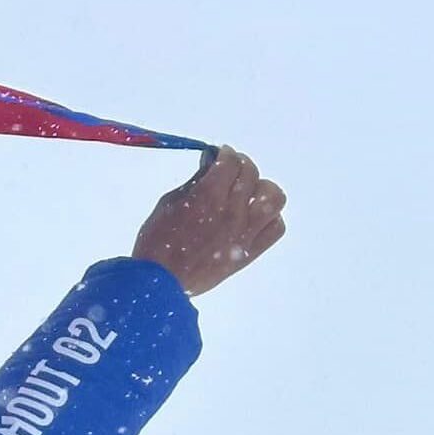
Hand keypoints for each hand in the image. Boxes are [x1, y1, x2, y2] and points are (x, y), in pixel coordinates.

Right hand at [132, 146, 285, 295]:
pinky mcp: (250, 252)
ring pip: (273, 198)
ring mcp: (244, 232)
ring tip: (249, 191)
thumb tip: (211, 165)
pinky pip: (276, 228)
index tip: (220, 156)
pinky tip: (254, 216)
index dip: (226, 154)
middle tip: (231, 169)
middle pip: (251, 174)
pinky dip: (270, 217)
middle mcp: (231, 211)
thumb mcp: (169, 203)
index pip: (230, 162)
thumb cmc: (157, 241)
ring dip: (262, 188)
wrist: (161, 280)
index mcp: (207, 197)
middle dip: (240, 165)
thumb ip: (194, 182)